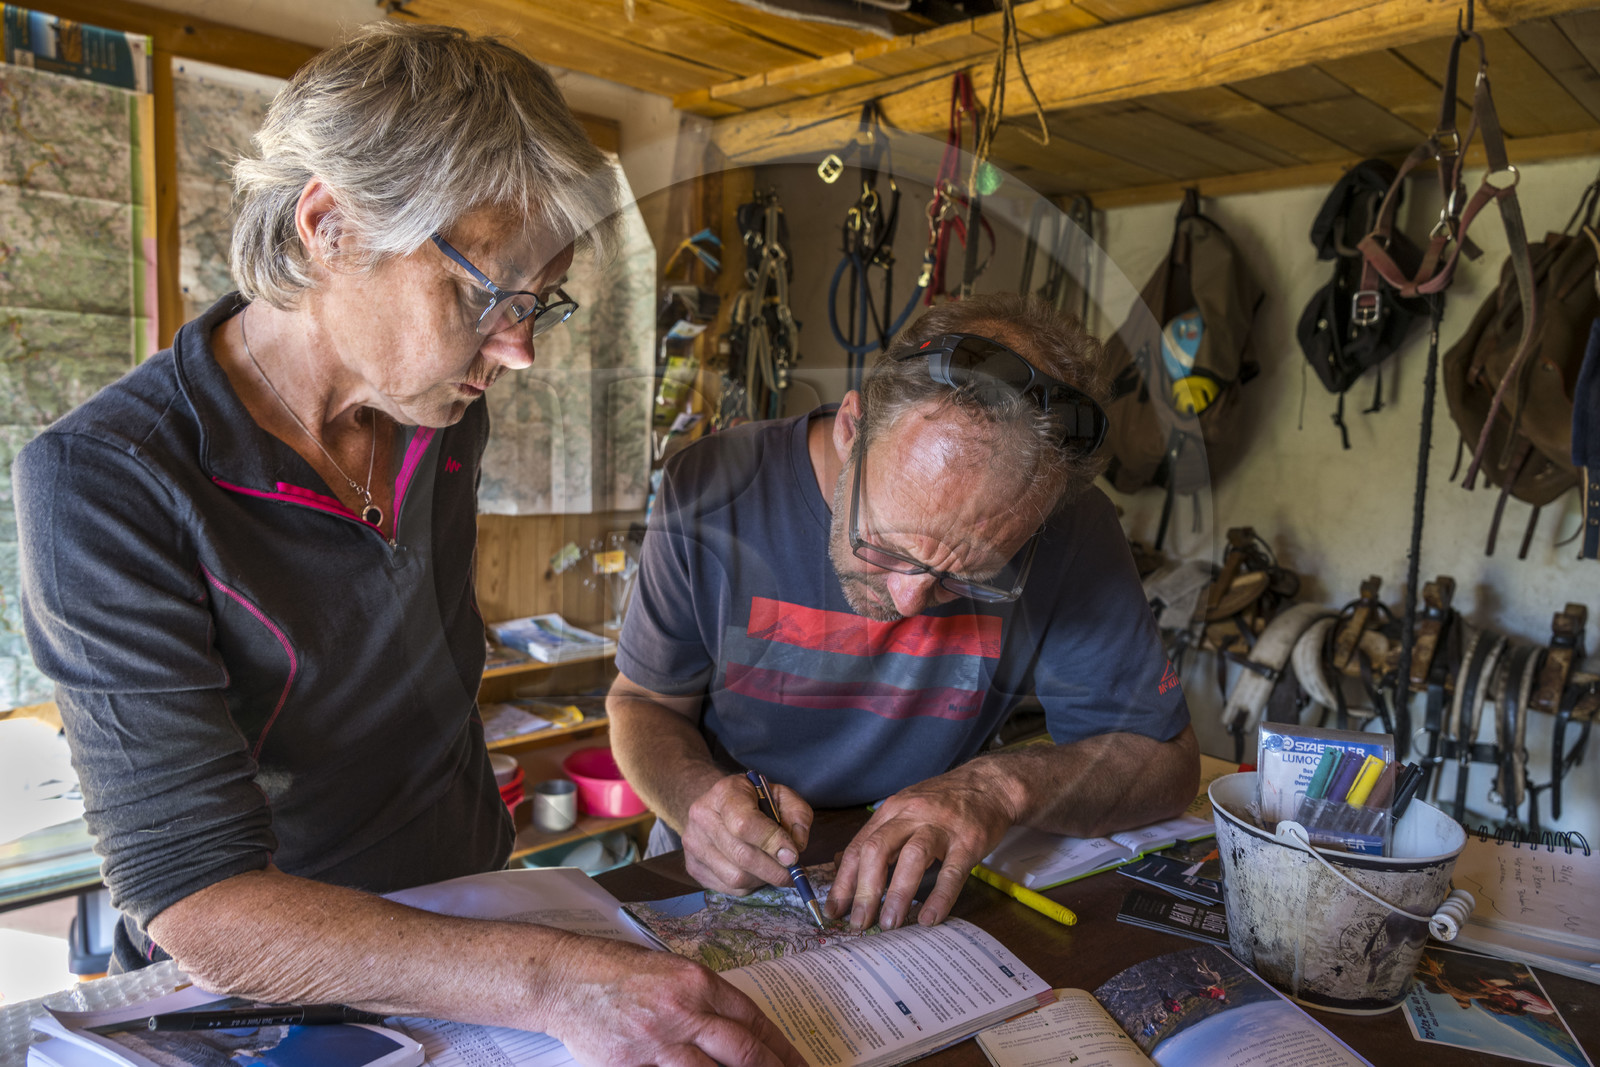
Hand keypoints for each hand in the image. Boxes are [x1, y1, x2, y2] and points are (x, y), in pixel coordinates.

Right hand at [543, 935, 806, 1066]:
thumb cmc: (616, 971)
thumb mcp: (669, 971)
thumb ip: (704, 999)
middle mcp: (683, 1010)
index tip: (799, 1064)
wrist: (564, 978)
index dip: (782, 1048)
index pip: (753, 1020)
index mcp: (697, 981)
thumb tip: (738, 1030)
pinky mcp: (632, 1065)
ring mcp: (657, 1041)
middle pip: (744, 1051)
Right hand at [681, 773, 813, 894]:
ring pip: (735, 877)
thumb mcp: (781, 796)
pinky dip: (750, 885)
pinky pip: (728, 888)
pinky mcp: (692, 866)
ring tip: (774, 869)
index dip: (771, 843)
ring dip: (763, 879)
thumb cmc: (754, 800)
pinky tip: (756, 871)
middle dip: (774, 870)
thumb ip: (797, 815)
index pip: (745, 824)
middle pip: (741, 856)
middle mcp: (702, 816)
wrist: (717, 805)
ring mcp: (693, 843)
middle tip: (793, 873)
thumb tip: (796, 847)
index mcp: (725, 792)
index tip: (793, 856)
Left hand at [826, 762, 1018, 930]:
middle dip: (864, 891)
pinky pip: (952, 871)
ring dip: (897, 894)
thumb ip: (882, 838)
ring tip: (890, 924)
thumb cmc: (944, 803)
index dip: (843, 882)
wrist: (990, 785)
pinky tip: (930, 918)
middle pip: (878, 850)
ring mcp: (941, 827)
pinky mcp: (968, 840)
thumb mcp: (907, 810)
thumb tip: (850, 874)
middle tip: (859, 923)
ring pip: (912, 857)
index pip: (858, 847)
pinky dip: (939, 897)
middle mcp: (912, 815)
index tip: (834, 910)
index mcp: (892, 811)